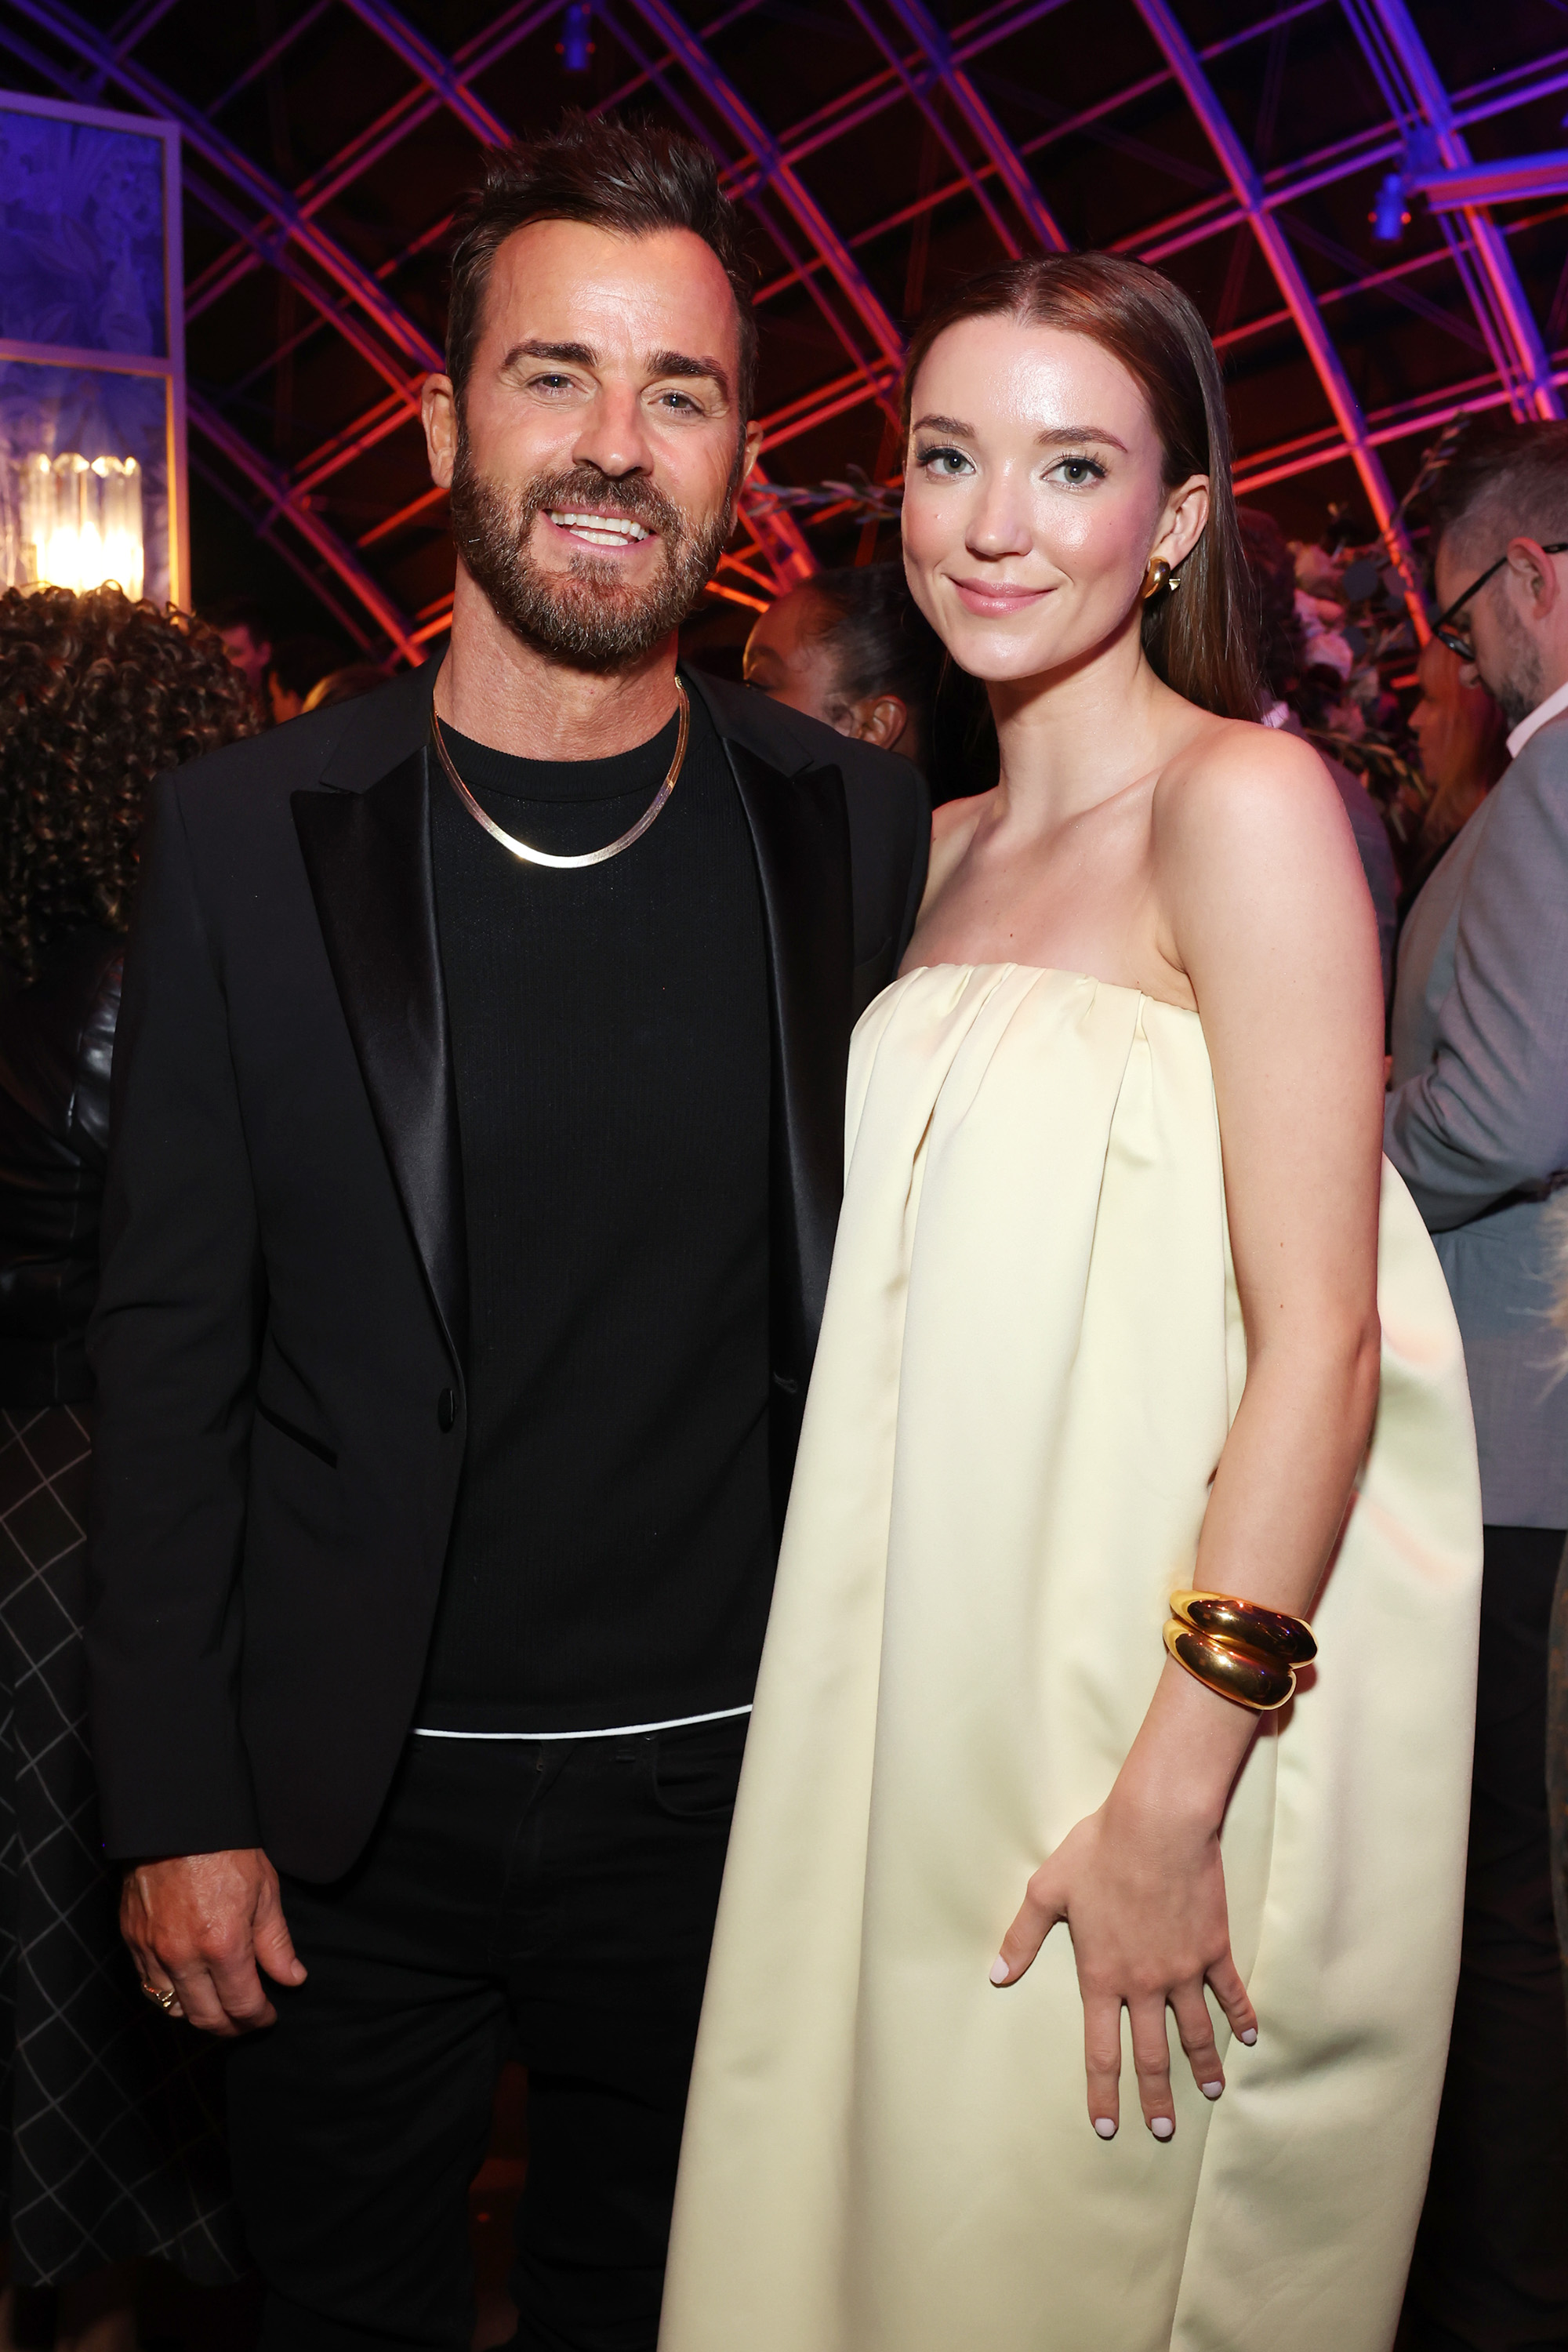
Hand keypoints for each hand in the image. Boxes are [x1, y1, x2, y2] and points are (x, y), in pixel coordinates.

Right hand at [120, 1849, 306, 2035]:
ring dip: (197, 2014)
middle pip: (206, 2018)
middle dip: (230, 2026)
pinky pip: (148, 1985)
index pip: (242, 2005)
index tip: (268, 2016)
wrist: (178, 1821)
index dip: (258, 2018)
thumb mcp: (265, 1892)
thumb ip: (276, 1944)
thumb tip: (292, 1979)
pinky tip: (187, 1985)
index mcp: (222, 1945)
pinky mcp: (133, 1940)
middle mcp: (184, 1956)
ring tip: (217, 2005)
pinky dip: (168, 1993)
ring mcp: (153, 1950)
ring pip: (172, 2008)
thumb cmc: (226, 1850)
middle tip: (245, 2020)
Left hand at [990, 1785, 1255, 2141]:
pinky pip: (1230, 1993)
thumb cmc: (1097, 1852)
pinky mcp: (1214, 1949)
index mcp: (1103, 1976)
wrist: (1157, 1826)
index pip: (1101, 2050)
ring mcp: (1184, 1970)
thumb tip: (997, 1975)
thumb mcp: (1047, 1891)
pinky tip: (1246, 2039)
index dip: (1104, 2092)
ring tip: (1211, 2093)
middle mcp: (1145, 1984)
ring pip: (1195, 2032)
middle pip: (1151, 2055)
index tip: (1107, 2127)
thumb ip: (1022, 1937)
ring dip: (1202, 2067)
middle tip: (1163, 2132)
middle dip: (1156, 2097)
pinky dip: (1240, 2018)